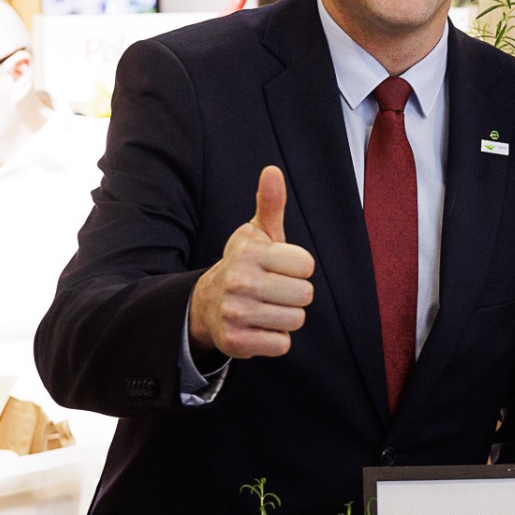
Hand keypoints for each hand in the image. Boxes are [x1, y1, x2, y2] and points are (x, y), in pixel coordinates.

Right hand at [188, 166, 315, 358]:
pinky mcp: (235, 342)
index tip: (279, 268)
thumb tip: (272, 171)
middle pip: (305, 295)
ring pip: (295, 320)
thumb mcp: (256, 234)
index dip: (298, 269)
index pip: (307, 266)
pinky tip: (258, 327)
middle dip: (294, 295)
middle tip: (273, 290)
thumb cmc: (244, 265)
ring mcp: (235, 313)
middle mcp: (240, 282)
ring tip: (266, 308)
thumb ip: (270, 204)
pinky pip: (282, 344)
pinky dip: (275, 339)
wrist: (207, 304)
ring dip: (286, 317)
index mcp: (250, 254)